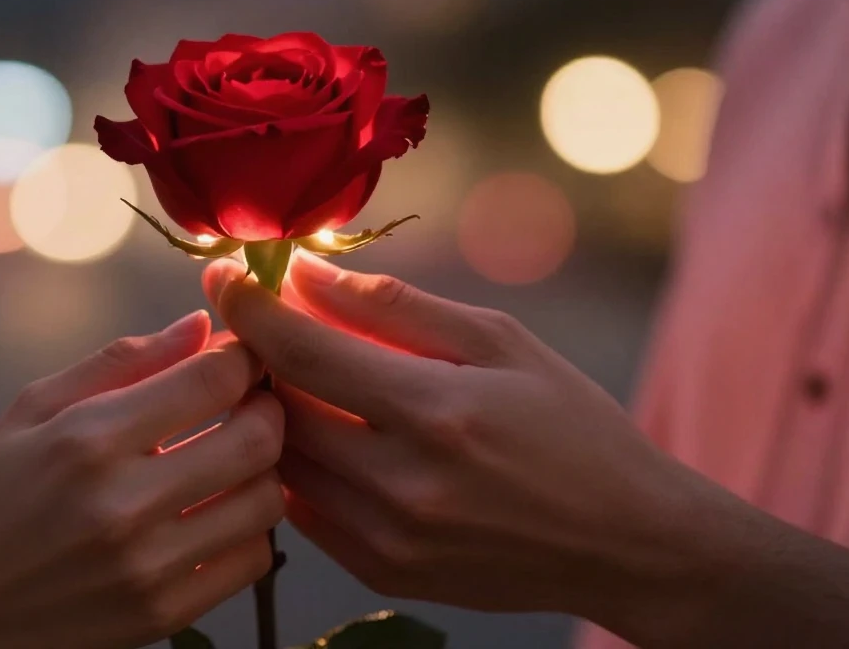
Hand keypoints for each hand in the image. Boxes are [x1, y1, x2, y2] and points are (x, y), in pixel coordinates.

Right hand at [0, 311, 284, 648]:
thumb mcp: (31, 409)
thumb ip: (120, 361)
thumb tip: (200, 325)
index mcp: (87, 439)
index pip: (212, 381)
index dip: (245, 356)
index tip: (243, 352)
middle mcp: (123, 505)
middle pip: (256, 439)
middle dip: (268, 407)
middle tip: (253, 399)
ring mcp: (147, 567)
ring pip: (265, 502)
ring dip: (264, 469)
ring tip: (233, 455)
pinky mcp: (161, 614)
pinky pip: (250, 561)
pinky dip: (250, 529)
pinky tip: (218, 511)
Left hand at [204, 254, 848, 648]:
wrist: (626, 541)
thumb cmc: (572, 426)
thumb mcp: (498, 341)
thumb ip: (394, 305)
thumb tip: (306, 274)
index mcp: (435, 413)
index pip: (301, 352)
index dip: (249, 308)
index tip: (222, 276)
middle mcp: (401, 486)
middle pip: (278, 408)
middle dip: (256, 356)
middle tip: (261, 321)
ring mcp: (387, 541)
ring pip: (282, 462)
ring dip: (274, 411)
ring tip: (298, 374)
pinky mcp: (383, 574)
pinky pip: (304, 509)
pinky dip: (302, 463)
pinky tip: (331, 433)